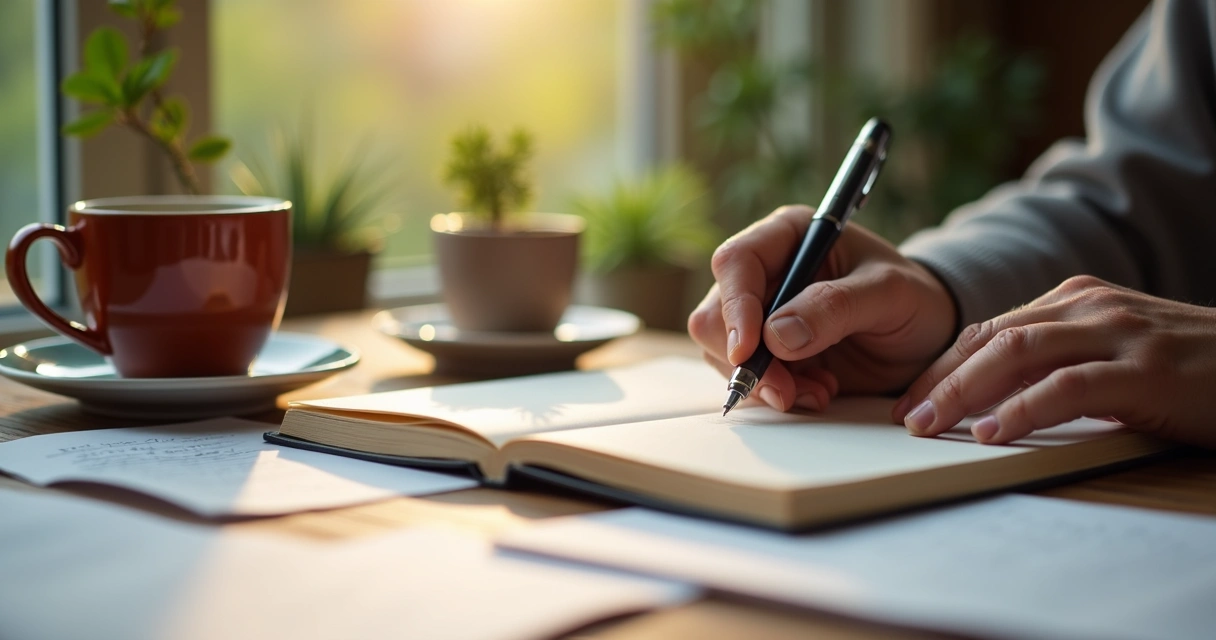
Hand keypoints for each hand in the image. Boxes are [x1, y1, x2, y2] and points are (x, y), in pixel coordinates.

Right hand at [688, 205, 957, 410]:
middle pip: (716, 313)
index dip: (735, 306)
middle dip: (747, 359)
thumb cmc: (914, 299)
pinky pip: (748, 377)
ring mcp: (762, 315)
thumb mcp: (889, 294)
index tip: (749, 350)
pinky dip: (777, 393)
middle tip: (786, 389)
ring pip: (723, 351)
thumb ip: (836, 307)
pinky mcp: (767, 352)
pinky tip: (818, 391)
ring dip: (765, 382)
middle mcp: (765, 272)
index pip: (736, 262)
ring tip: (819, 389)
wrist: (927, 336)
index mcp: (788, 236)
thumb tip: (776, 335)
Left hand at [896, 275, 1215, 448]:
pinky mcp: (1144, 370)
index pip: (989, 329)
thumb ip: (1060, 361)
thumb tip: (994, 396)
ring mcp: (1118, 334)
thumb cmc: (1189, 368)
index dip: (943, 366)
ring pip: (1017, 354)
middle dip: (939, 379)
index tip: (910, 400)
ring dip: (964, 392)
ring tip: (930, 427)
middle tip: (904, 418)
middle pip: (991, 338)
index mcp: (1076, 300)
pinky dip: (1023, 410)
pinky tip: (992, 433)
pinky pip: (1068, 387)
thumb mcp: (1115, 353)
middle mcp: (1089, 307)